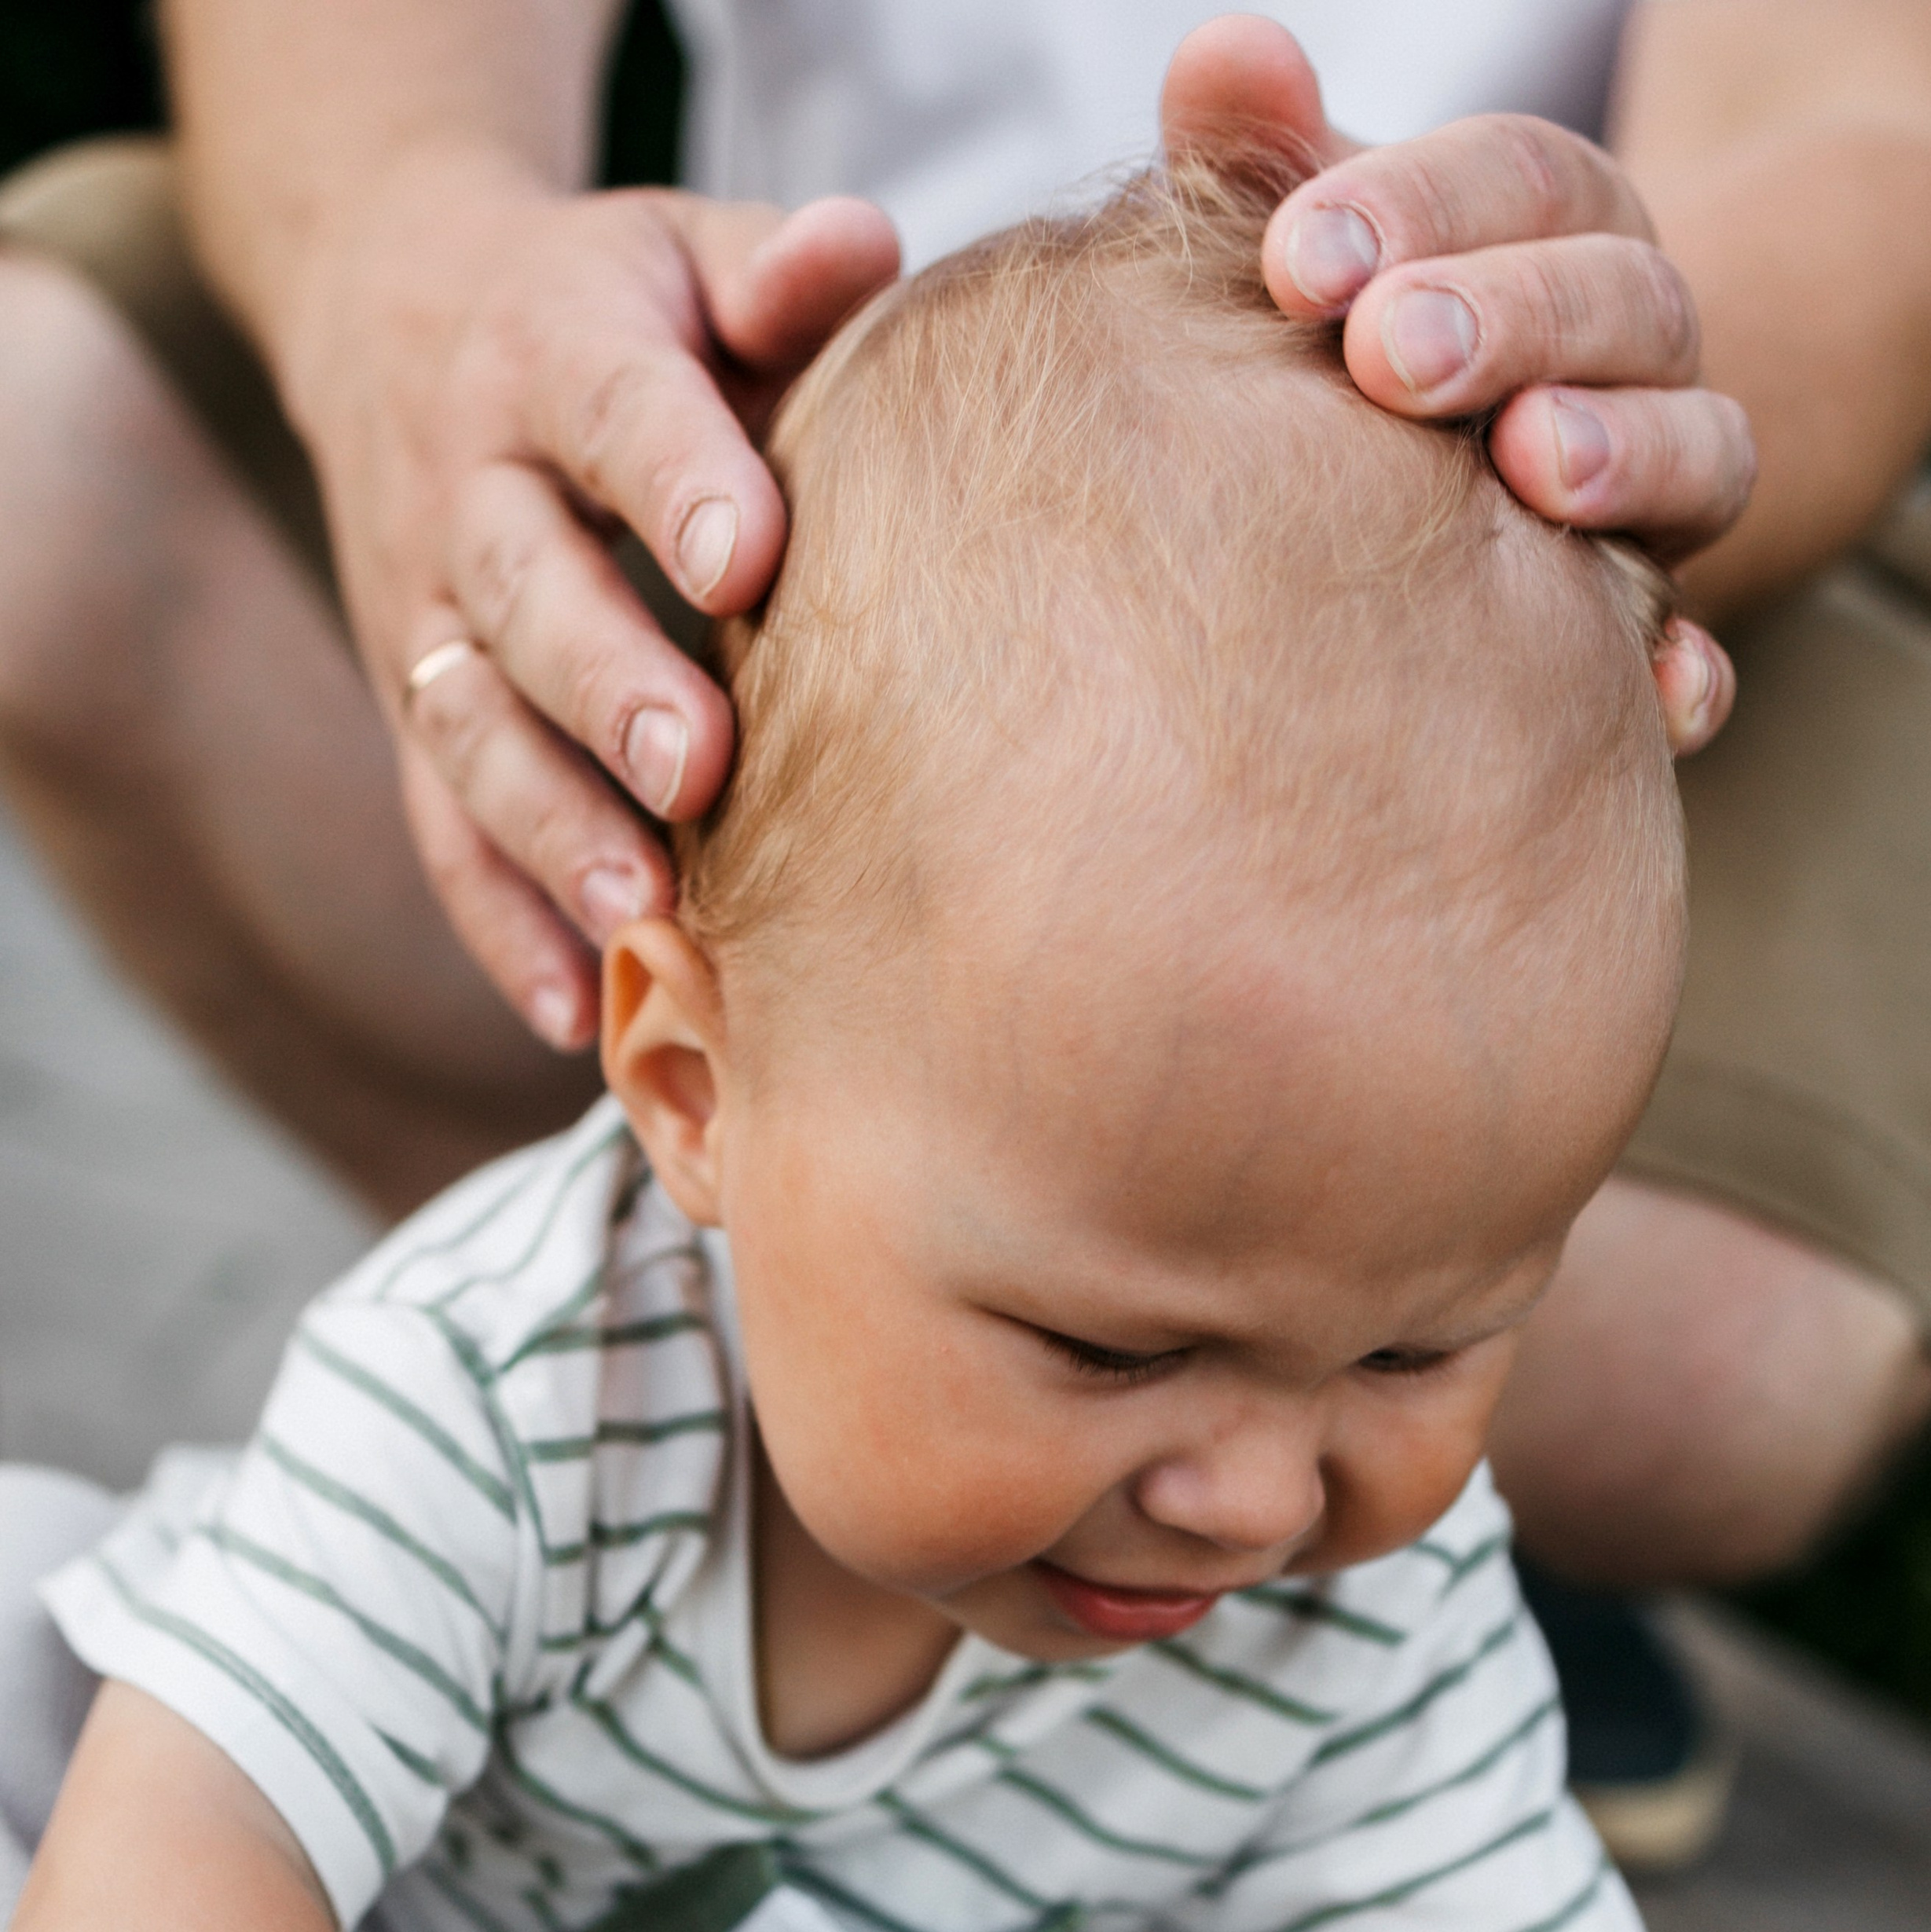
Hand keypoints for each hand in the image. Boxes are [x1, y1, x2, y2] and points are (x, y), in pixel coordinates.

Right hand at [289, 151, 898, 1048]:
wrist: (397, 314)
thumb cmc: (611, 312)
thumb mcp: (685, 253)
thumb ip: (777, 267)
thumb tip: (863, 249)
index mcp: (550, 354)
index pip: (609, 408)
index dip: (673, 479)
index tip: (747, 556)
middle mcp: (470, 492)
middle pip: (527, 594)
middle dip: (607, 686)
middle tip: (699, 766)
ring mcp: (429, 619)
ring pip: (473, 733)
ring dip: (552, 832)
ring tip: (638, 917)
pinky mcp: (415, 718)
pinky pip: (442, 832)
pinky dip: (501, 928)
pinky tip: (572, 1013)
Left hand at [1160, 17, 1751, 754]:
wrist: (1464, 489)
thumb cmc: (1360, 342)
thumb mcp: (1325, 242)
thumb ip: (1273, 159)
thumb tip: (1221, 57)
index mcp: (1553, 230)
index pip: (1521, 180)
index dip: (1421, 203)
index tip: (1301, 254)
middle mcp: (1630, 348)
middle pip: (1620, 298)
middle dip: (1511, 316)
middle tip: (1389, 353)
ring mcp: (1661, 483)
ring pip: (1699, 448)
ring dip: (1624, 453)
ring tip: (1533, 467)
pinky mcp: (1657, 625)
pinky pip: (1702, 650)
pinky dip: (1687, 671)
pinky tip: (1662, 700)